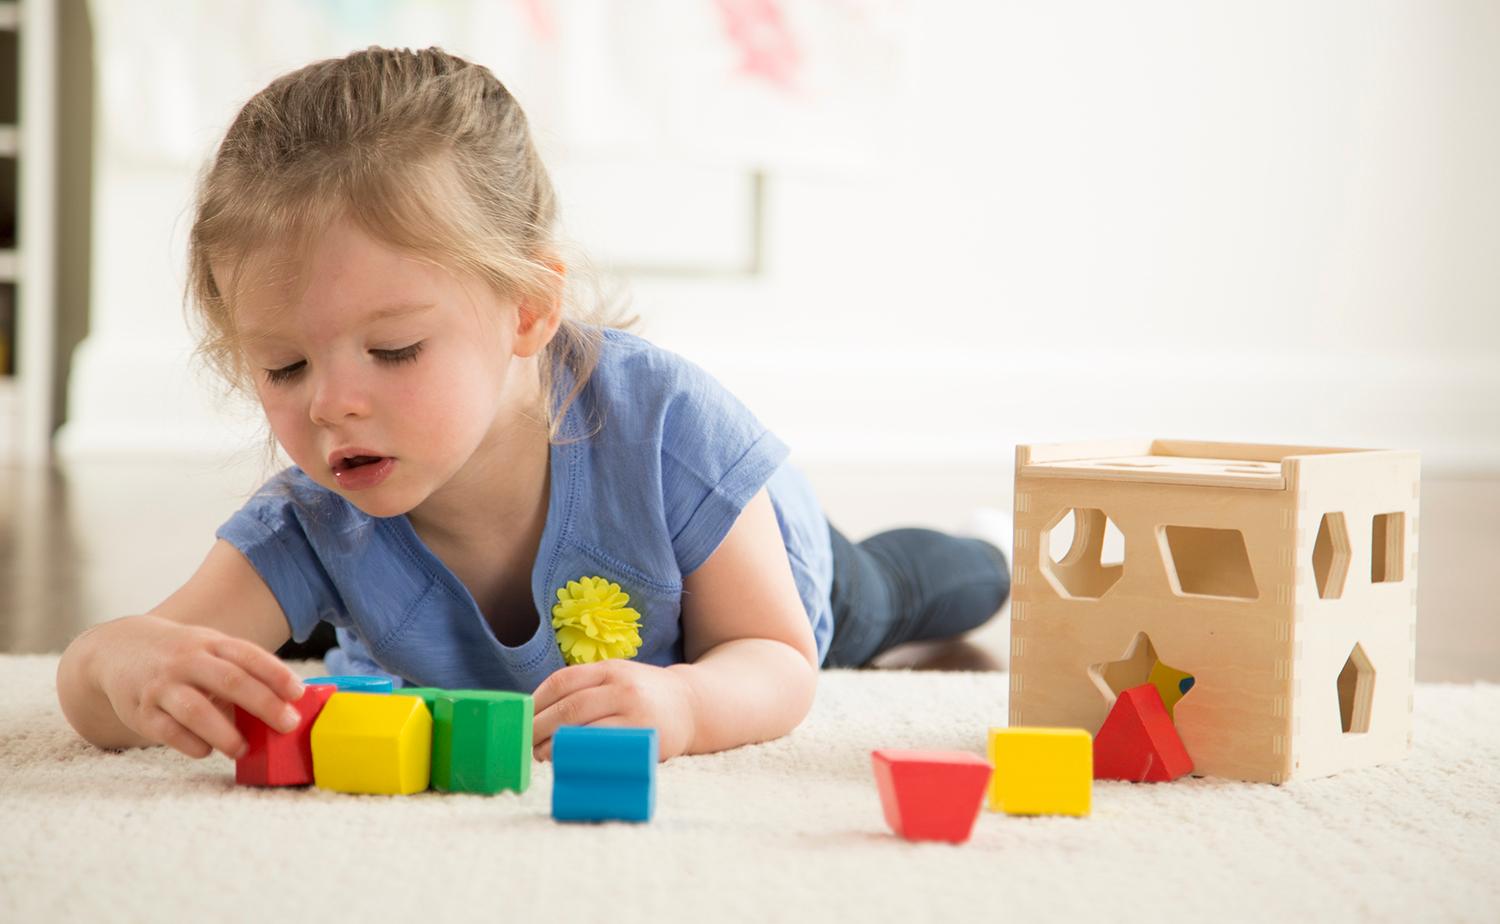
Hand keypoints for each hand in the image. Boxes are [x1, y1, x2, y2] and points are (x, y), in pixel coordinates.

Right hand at [91, 614, 306, 759]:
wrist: (118, 648)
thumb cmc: (181, 655)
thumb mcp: (209, 648)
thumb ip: (241, 671)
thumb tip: (284, 706)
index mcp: (211, 643)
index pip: (249, 656)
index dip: (276, 674)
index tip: (298, 694)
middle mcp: (187, 661)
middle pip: (230, 681)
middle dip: (264, 704)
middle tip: (287, 724)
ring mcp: (162, 686)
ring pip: (196, 710)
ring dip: (225, 733)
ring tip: (243, 749)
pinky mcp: (141, 712)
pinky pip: (168, 732)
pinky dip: (191, 745)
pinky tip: (207, 750)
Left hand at [531, 659, 696, 760]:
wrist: (693, 706)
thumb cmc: (644, 695)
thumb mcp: (618, 677)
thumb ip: (586, 688)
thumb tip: (537, 711)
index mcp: (610, 668)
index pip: (562, 682)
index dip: (536, 702)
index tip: (521, 719)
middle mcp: (622, 686)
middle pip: (568, 708)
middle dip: (538, 729)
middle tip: (524, 744)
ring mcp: (634, 713)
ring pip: (583, 730)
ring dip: (554, 746)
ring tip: (541, 756)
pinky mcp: (643, 738)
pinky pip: (603, 749)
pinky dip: (580, 756)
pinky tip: (569, 761)